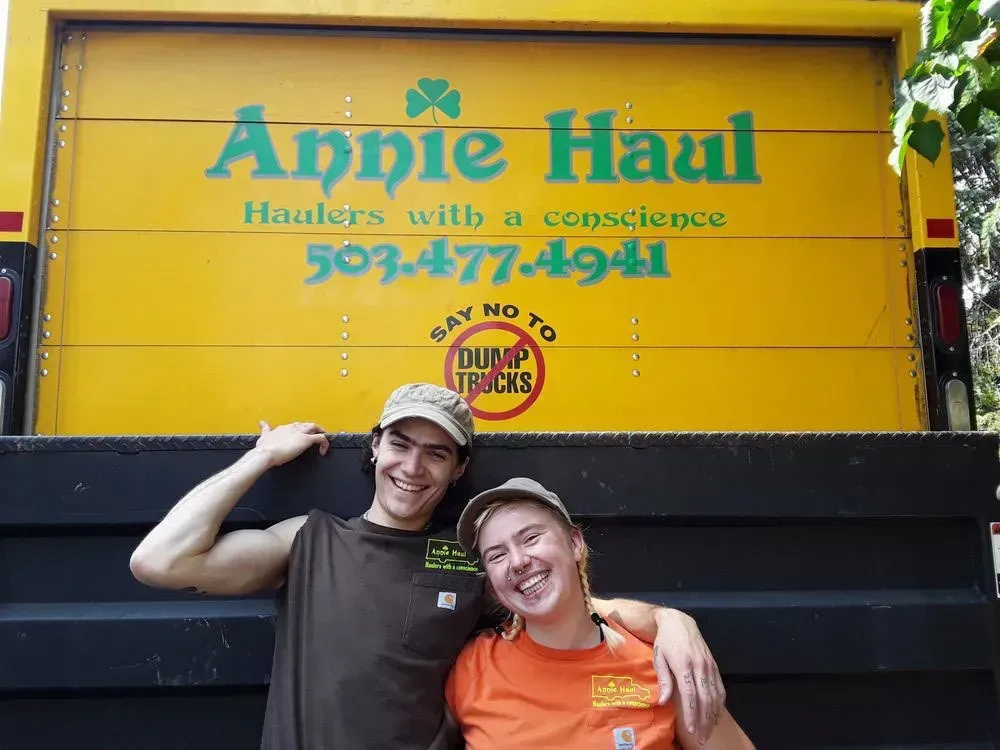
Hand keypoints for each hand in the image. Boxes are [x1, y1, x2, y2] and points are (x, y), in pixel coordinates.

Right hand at [254, 421, 329, 466]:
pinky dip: (325, 443)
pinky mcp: (306, 439)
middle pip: (306, 425)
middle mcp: (293, 428)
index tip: (302, 437)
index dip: (300, 430)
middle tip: (314, 439)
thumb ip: (265, 429)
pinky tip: (323, 451)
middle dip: (311, 430)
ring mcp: (301, 433)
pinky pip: (321, 438)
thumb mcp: (263, 436)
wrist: (266, 453)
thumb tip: (261, 422)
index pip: (296, 425)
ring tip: (322, 442)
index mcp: (284, 428)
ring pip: (315, 427)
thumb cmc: (264, 447)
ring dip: (320, 432)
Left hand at [652, 609, 724, 743]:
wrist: (679, 622)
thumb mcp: (659, 658)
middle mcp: (699, 666)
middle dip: (704, 721)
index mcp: (684, 665)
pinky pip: (720, 687)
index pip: (690, 695)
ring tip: (709, 731)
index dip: (692, 714)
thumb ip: (664, 680)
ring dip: (713, 715)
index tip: (693, 730)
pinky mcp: (714, 665)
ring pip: (715, 695)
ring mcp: (709, 665)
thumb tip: (663, 702)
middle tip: (702, 738)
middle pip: (705, 699)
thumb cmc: (665, 641)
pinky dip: (720, 703)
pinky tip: (716, 715)